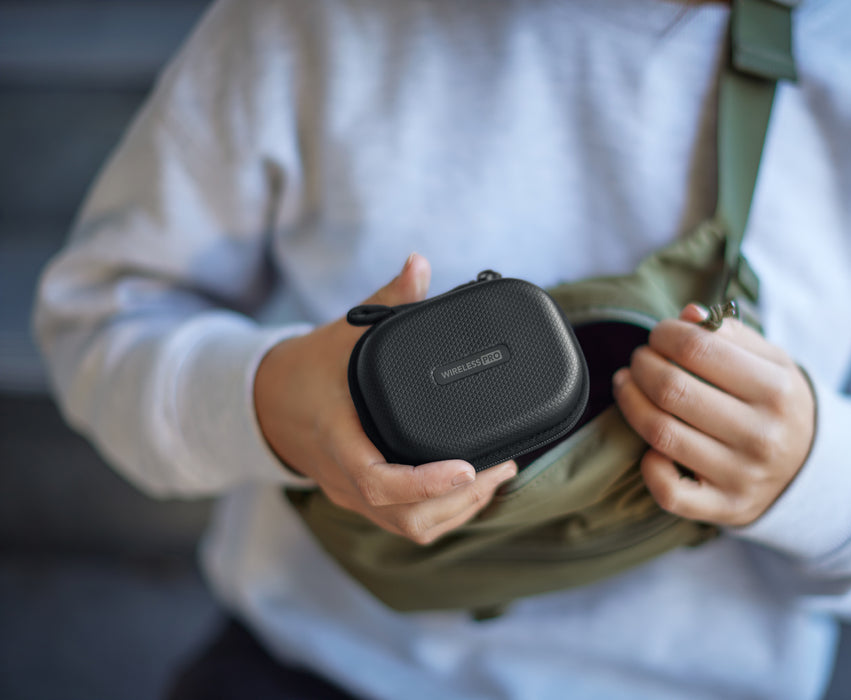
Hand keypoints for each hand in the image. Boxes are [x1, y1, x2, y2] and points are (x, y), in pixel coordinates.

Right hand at [253, 252, 517, 544]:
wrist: (265, 405)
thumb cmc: (308, 369)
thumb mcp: (343, 333)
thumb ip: (386, 301)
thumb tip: (418, 264)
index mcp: (337, 439)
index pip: (379, 480)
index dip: (425, 482)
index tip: (467, 466)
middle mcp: (344, 478)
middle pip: (405, 516)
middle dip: (461, 499)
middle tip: (502, 464)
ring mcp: (352, 496)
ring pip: (409, 527)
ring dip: (458, 510)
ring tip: (498, 475)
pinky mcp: (362, 502)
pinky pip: (405, 524)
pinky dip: (443, 514)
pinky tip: (473, 490)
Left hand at [611, 303, 815, 526]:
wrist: (812, 469)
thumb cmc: (779, 405)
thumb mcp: (772, 362)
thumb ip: (731, 335)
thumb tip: (688, 315)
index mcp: (777, 390)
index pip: (698, 348)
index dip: (665, 334)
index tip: (659, 335)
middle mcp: (761, 436)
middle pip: (673, 390)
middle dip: (642, 365)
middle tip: (640, 359)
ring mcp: (741, 476)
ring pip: (661, 434)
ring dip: (631, 402)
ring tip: (627, 384)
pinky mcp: (724, 508)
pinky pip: (669, 492)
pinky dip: (649, 466)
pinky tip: (648, 443)